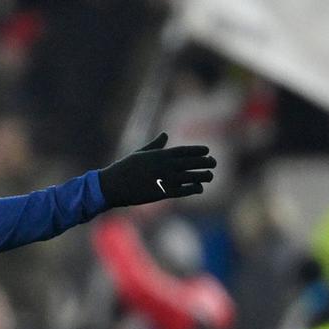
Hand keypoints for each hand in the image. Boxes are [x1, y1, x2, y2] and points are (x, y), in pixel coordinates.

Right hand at [98, 133, 216, 207]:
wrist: (115, 185)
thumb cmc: (126, 167)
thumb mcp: (141, 152)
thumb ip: (156, 144)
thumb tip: (165, 134)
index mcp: (160, 154)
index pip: (185, 150)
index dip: (198, 150)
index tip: (207, 150)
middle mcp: (166, 166)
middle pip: (192, 162)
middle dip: (205, 162)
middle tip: (214, 162)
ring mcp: (166, 179)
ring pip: (192, 176)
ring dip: (203, 175)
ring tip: (210, 175)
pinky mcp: (164, 193)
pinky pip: (184, 191)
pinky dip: (194, 189)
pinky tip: (199, 188)